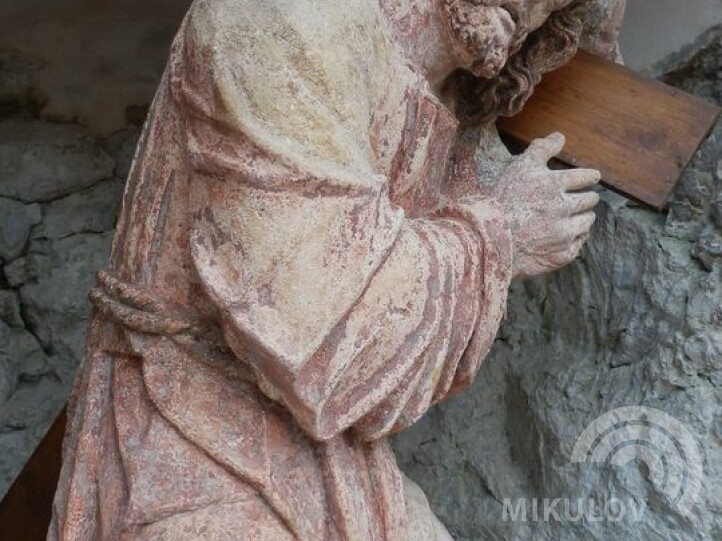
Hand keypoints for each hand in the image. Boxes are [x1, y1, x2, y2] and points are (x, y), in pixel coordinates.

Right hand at [484, 132, 599, 278]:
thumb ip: (542, 149)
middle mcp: (564, 208)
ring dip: (583, 218)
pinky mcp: (561, 253)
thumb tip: (560, 136)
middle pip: (590, 200)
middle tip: (582, 197)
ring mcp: (564, 233)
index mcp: (556, 184)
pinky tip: (564, 236)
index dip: (590, 176)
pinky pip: (577, 245)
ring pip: (586, 222)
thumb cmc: (502, 199)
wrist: (488, 238)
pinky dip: (574, 239)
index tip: (592, 178)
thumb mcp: (519, 167)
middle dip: (587, 197)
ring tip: (573, 217)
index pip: (587, 177)